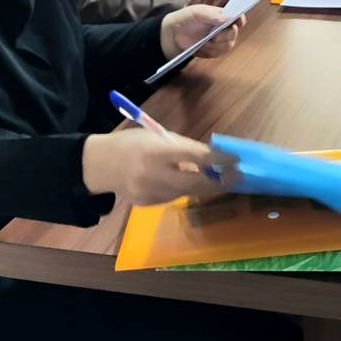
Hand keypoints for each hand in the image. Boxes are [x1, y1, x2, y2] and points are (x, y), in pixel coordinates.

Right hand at [82, 128, 228, 204]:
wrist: (101, 165)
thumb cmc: (133, 144)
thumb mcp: (157, 137)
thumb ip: (184, 147)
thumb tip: (213, 156)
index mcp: (156, 152)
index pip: (195, 156)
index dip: (218, 159)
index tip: (236, 160)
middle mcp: (153, 175)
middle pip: (195, 182)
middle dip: (219, 181)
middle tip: (238, 177)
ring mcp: (150, 193)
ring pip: (187, 192)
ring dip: (205, 186)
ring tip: (221, 179)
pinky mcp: (148, 204)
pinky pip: (174, 197)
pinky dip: (185, 190)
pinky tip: (190, 183)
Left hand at [160, 3, 245, 59]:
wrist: (175, 32)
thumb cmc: (187, 18)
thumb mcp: (197, 12)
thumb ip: (212, 15)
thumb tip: (228, 18)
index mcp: (223, 15)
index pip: (238, 17)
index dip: (241, 20)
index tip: (238, 22)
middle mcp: (225, 27)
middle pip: (234, 33)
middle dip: (224, 36)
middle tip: (214, 38)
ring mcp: (221, 40)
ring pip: (227, 45)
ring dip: (216, 46)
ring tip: (204, 44)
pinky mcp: (215, 50)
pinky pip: (218, 53)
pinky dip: (209, 52)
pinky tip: (200, 48)